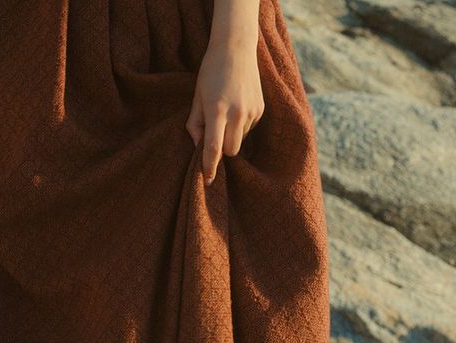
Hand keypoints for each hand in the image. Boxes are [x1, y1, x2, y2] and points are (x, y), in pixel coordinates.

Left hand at [185, 38, 263, 184]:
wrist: (236, 49)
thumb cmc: (211, 71)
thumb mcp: (197, 95)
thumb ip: (195, 121)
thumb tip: (196, 144)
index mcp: (217, 110)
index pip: (213, 147)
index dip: (209, 166)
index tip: (208, 180)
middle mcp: (237, 114)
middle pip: (230, 150)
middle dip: (222, 149)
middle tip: (213, 134)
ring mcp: (251, 112)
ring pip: (240, 140)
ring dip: (231, 136)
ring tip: (225, 114)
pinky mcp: (260, 110)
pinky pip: (249, 128)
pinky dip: (240, 125)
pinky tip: (236, 106)